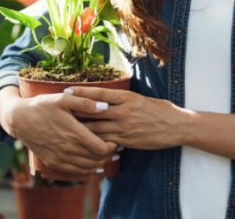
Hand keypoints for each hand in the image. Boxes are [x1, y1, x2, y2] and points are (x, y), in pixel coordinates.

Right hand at [0, 86, 116, 175]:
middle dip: (107, 155)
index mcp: (73, 133)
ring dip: (98, 163)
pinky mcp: (52, 163)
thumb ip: (85, 102)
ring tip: (103, 155)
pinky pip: (75, 172)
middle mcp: (68, 149)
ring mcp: (59, 158)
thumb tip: (106, 106)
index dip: (111, 146)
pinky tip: (91, 165)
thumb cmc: (42, 106)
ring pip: (87, 168)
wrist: (19, 119)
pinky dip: (86, 170)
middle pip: (96, 159)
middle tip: (112, 147)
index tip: (114, 139)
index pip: (101, 148)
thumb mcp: (63, 98)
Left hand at [66, 86, 191, 149]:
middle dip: (75, 111)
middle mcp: (123, 111)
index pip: (99, 93)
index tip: (67, 91)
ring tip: (64, 127)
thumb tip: (106, 98)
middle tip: (58, 110)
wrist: (177, 126)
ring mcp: (124, 127)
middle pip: (93, 111)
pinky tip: (83, 143)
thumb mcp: (140, 99)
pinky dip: (94, 141)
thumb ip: (123, 99)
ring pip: (96, 128)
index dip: (81, 92)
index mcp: (126, 97)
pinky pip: (106, 141)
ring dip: (80, 128)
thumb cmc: (160, 109)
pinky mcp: (127, 140)